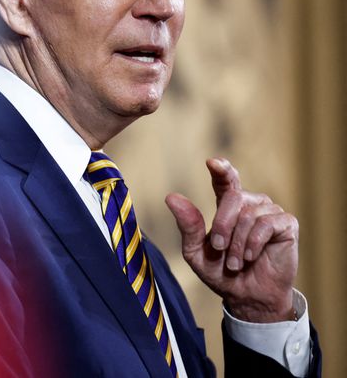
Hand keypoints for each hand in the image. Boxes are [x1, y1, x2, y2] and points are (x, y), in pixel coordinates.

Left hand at [165, 158, 297, 322]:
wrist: (246, 296)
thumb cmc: (220, 271)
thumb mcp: (196, 251)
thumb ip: (187, 224)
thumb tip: (171, 197)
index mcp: (228, 205)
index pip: (225, 180)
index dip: (221, 169)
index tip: (212, 163)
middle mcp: (250, 203)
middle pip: (233, 197)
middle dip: (222, 225)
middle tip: (219, 249)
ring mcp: (270, 212)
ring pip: (249, 215)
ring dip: (238, 243)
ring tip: (236, 262)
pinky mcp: (287, 224)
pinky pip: (267, 224)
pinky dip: (254, 243)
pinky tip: (251, 257)